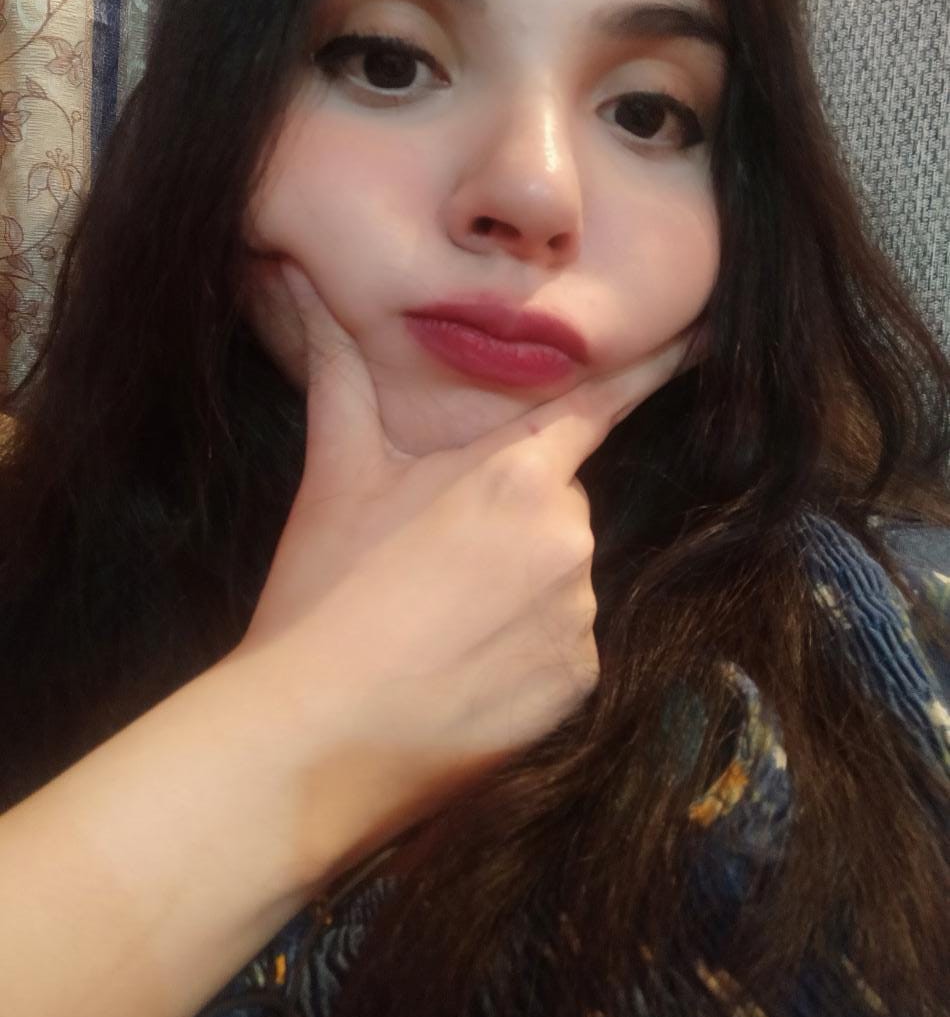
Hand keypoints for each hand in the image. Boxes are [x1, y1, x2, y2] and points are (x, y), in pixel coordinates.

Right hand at [227, 260, 700, 878]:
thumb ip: (339, 373)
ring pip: (561, 578)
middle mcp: (571, 538)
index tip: (704, 337)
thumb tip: (294, 278)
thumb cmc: (324, 593)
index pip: (601, 405)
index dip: (653, 367)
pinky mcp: (581, 687)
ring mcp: (582, 617)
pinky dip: (527, 652)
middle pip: (556, 503)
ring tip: (437, 624)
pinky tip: (464, 671)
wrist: (316, 737)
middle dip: (509, 516)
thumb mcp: (334, 476)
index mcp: (519, 475)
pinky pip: (565, 646)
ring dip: (518, 588)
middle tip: (433, 558)